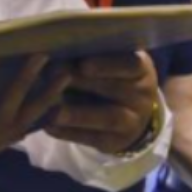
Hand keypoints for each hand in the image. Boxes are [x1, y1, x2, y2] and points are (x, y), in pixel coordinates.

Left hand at [45, 51, 160, 154]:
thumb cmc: (111, 78)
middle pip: (115, 90)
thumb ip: (91, 56)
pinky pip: (94, 138)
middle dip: (83, 84)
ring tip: (53, 111)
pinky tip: (49, 126)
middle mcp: (142, 96)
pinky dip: (69, 132)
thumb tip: (57, 50)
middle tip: (53, 76)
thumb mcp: (111, 64)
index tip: (83, 64)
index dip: (107, 64)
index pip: (130, 64)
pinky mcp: (116, 142)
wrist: (131, 115)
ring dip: (78, 114)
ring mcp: (133, 121)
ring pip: (107, 117)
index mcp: (140, 70)